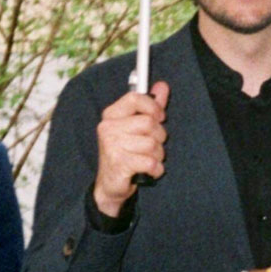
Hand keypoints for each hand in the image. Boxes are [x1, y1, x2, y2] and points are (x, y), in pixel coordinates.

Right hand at [93, 82, 169, 215]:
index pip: (135, 98)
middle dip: (159, 136)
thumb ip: (150, 106)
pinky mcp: (119, 164)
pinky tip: (149, 170)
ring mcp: (111, 146)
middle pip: (149, 123)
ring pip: (152, 144)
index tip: (159, 117)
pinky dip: (156, 169)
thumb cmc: (125, 153)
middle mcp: (108, 128)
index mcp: (111, 115)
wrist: (110, 185)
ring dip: (157, 155)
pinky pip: (151, 162)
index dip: (153, 107)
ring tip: (147, 159)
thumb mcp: (137, 127)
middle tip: (152, 145)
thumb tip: (162, 86)